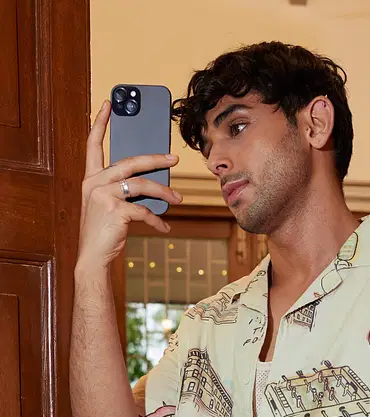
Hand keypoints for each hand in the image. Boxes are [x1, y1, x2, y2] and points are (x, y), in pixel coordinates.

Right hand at [77, 100, 181, 270]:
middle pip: (129, 162)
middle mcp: (94, 183)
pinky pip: (144, 210)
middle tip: (174, 160)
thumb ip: (124, 191)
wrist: (93, 258)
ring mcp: (103, 196)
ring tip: (178, 199)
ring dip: (164, 193)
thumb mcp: (110, 206)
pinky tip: (164, 227)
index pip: (93, 144)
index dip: (100, 123)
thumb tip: (154, 183)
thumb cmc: (104, 232)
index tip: (108, 104)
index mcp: (91, 179)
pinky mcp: (115, 211)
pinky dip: (157, 219)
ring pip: (141, 185)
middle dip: (155, 159)